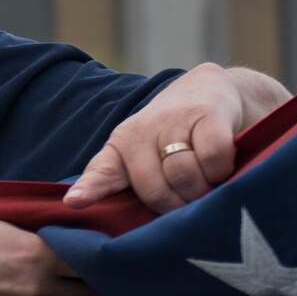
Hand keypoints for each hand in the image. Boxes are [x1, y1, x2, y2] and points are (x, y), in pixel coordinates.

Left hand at [65, 63, 275, 212]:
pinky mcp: (209, 115)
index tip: (74, 202)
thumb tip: (78, 205)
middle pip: (155, 190)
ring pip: (184, 176)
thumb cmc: (171, 134)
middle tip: (189, 197)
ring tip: (206, 181)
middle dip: (176, 204)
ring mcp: (175, 120)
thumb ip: (116, 181)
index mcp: (121, 145)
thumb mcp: (139, 156)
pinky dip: (221, 171)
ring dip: (201, 189)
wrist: (209, 90)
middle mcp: (142, 131)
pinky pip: (213, 159)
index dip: (89, 188)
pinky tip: (222, 166)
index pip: (102, 172)